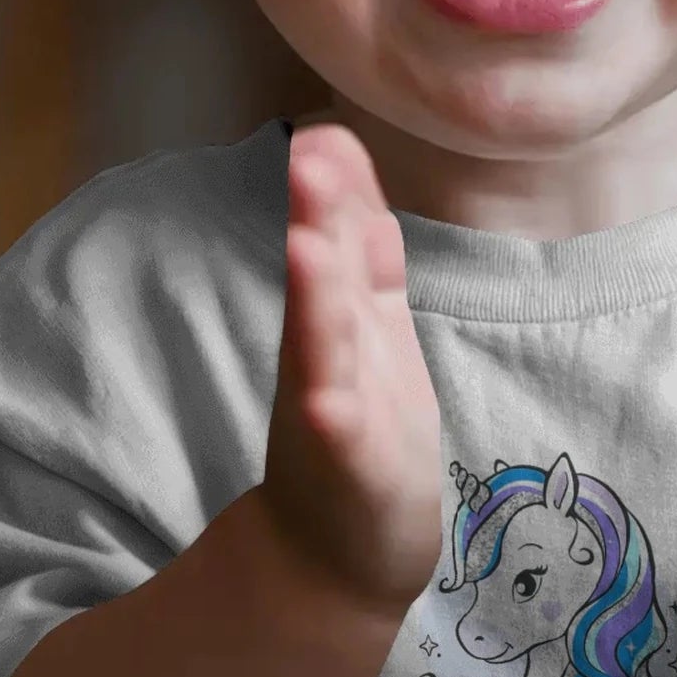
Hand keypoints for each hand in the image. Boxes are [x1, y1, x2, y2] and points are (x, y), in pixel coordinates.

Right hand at [258, 122, 443, 617]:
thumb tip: (334, 142)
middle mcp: (327, 351)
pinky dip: (331, 413)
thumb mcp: (368, 315)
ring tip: (311, 247)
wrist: (341, 551)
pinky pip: (337, 436)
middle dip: (319, 215)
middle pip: (324, 275)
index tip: (325, 124)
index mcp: (345, 312)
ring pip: (323, 346)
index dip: (339, 184)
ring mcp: (331, 408)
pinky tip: (326, 398)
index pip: (345, 234)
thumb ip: (357, 235)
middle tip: (309, 151)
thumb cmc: (361, 422)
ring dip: (316, 298)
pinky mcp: (346, 467)